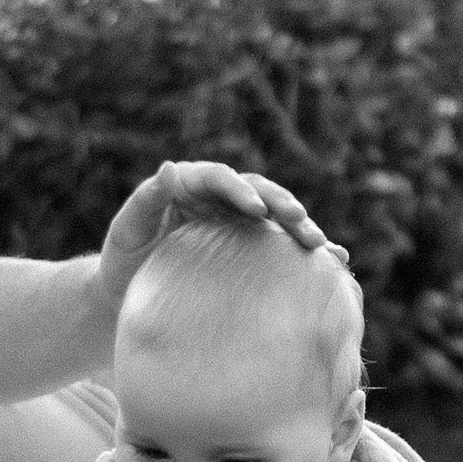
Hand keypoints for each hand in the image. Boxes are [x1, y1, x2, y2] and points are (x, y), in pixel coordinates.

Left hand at [94, 161, 335, 305]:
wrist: (127, 294)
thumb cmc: (124, 259)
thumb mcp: (128, 228)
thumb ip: (147, 198)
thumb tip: (168, 167)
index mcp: (193, 186)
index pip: (221, 179)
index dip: (241, 189)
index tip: (257, 209)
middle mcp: (222, 201)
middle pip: (260, 193)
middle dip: (283, 206)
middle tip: (301, 224)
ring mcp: (239, 226)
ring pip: (277, 218)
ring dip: (302, 228)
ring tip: (322, 246)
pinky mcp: (251, 252)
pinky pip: (284, 247)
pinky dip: (310, 253)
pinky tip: (338, 263)